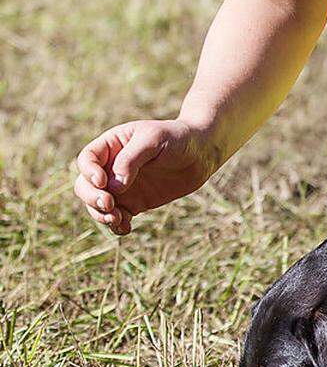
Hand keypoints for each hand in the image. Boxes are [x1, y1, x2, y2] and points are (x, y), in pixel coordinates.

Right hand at [74, 119, 221, 234]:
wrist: (200, 154)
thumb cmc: (176, 138)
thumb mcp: (153, 140)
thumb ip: (131, 160)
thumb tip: (113, 186)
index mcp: (111, 146)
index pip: (87, 160)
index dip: (89, 172)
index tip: (103, 182)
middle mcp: (111, 168)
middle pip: (86, 185)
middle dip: (92, 197)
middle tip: (109, 204)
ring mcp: (122, 187)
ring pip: (98, 205)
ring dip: (101, 215)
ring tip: (117, 219)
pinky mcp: (136, 203)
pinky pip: (119, 217)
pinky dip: (117, 225)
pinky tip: (125, 228)